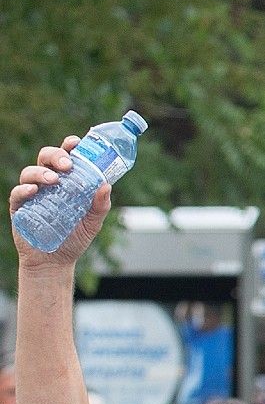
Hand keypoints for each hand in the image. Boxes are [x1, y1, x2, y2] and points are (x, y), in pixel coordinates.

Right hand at [11, 141, 111, 265]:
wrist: (56, 261)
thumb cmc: (74, 238)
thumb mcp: (92, 222)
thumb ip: (100, 206)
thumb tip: (107, 186)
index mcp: (67, 181)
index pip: (66, 157)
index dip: (68, 146)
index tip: (75, 142)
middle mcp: (48, 183)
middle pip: (45, 158)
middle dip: (55, 156)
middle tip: (67, 165)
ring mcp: (32, 194)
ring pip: (30, 172)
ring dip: (41, 172)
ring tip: (53, 180)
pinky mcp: (19, 207)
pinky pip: (17, 193)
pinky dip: (24, 189)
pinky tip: (33, 191)